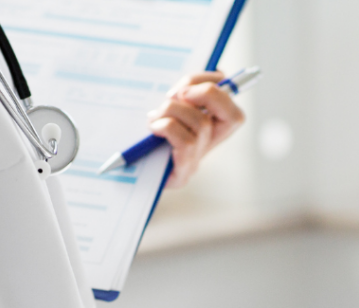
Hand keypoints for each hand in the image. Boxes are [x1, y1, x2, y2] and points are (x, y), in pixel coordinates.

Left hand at [148, 72, 245, 187]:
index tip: (192, 83)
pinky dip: (168, 127)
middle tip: (177, 94)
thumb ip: (179, 94)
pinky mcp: (183, 173)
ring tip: (156, 115)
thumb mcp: (163, 107)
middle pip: (232, 115)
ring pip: (202, 124)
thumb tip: (186, 85)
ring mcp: (198, 160)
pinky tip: (154, 128)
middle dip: (204, 92)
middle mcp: (209, 144)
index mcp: (208, 126)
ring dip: (175, 109)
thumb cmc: (142, 134)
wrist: (124, 171)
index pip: (234, 107)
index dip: (220, 89)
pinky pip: (186, 142)